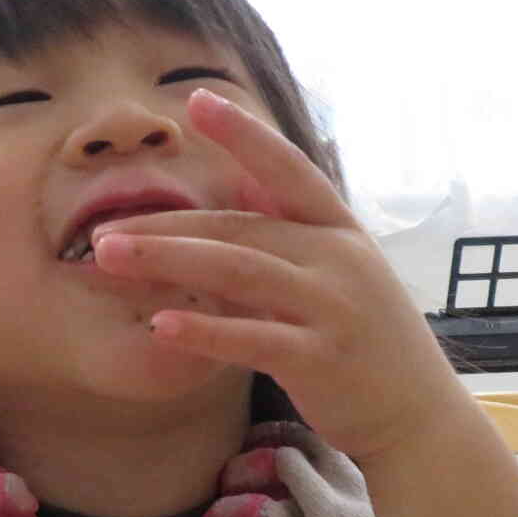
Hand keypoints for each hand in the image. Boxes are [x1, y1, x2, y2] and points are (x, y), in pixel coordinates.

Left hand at [94, 88, 517, 516]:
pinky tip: (159, 324)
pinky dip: (204, 329)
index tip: (197, 100)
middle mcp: (339, 259)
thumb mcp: (339, 271)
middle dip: (167, 224)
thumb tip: (241, 177)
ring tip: (108, 257)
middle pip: (240, 228)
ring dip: (167, 260)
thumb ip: (291, 227)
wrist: (418, 416)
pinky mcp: (320, 358)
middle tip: (99, 229)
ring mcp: (332, 307)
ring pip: (238, 271)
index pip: (288, 170)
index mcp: (341, 231)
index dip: (245, 135)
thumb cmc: (364, 340)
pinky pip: (252, 338)